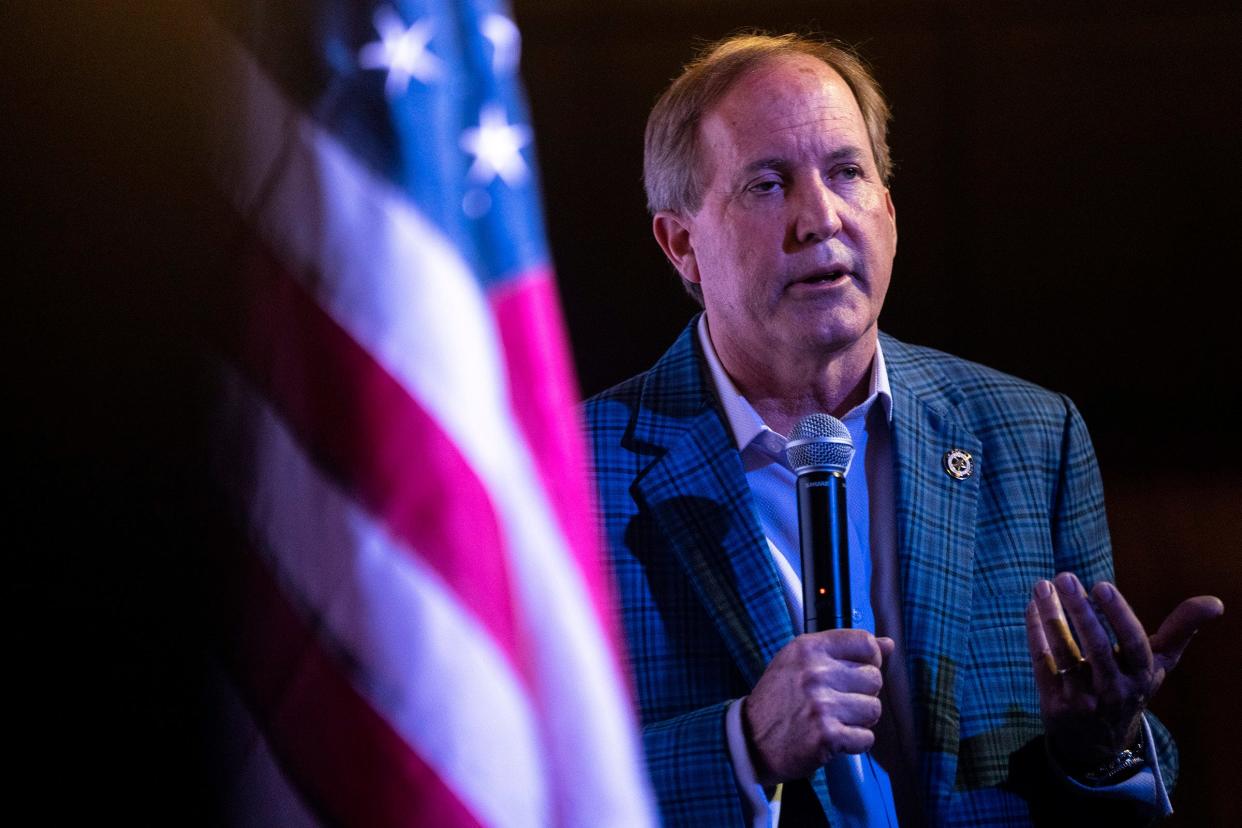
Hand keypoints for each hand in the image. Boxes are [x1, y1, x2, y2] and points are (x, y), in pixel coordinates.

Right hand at [742, 629, 894, 784]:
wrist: (750, 740)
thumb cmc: (778, 699)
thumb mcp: (801, 662)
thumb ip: (845, 649)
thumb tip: (888, 643)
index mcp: (808, 648)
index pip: (865, 643)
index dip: (869, 660)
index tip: (855, 672)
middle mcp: (815, 672)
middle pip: (874, 678)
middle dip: (862, 694)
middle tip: (837, 702)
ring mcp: (821, 703)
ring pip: (874, 709)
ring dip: (859, 720)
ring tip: (835, 720)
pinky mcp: (826, 734)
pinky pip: (866, 738)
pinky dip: (854, 743)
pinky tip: (833, 738)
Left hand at [1024, 571, 1223, 772]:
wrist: (1099, 743)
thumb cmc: (1130, 686)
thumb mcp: (1159, 664)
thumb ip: (1181, 630)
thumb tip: (1216, 602)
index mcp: (1142, 676)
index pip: (1133, 644)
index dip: (1118, 615)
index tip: (1101, 585)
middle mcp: (1114, 689)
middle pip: (1097, 648)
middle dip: (1079, 611)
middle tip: (1064, 578)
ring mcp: (1084, 699)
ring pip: (1063, 654)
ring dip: (1050, 617)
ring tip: (1041, 587)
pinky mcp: (1055, 704)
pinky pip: (1042, 662)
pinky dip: (1035, 633)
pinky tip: (1032, 607)